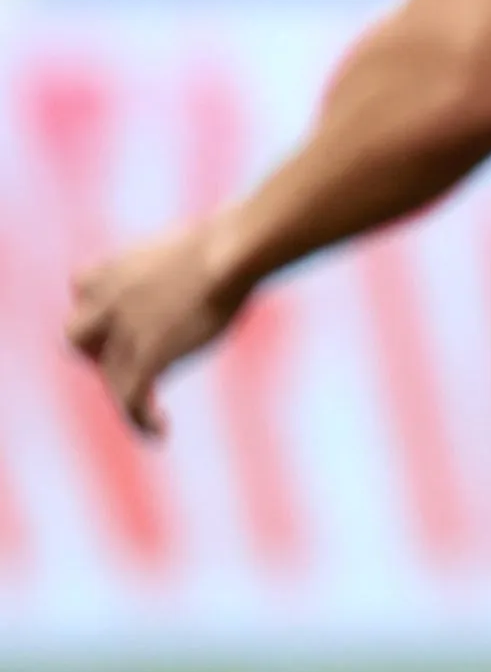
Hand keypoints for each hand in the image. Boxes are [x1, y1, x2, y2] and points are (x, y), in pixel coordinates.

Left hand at [68, 222, 251, 436]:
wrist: (229, 255)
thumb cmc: (231, 240)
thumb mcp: (198, 241)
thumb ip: (191, 257)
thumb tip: (230, 248)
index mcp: (118, 267)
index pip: (82, 287)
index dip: (100, 307)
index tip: (124, 317)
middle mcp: (109, 301)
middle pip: (78, 337)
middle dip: (98, 351)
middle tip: (134, 360)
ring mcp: (124, 331)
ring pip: (109, 375)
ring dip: (127, 394)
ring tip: (150, 415)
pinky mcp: (146, 357)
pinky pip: (131, 399)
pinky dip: (140, 420)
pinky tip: (160, 431)